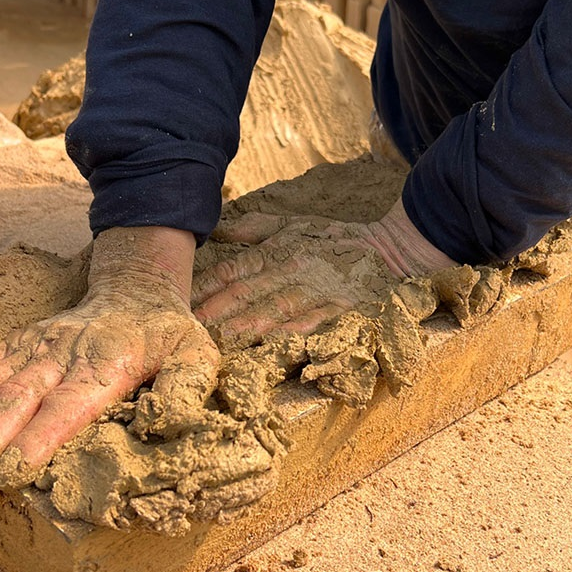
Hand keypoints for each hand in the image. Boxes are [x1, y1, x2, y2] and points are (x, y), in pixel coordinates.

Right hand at [0, 227, 218, 497]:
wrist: (138, 289)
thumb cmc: (168, 335)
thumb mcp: (198, 356)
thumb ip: (186, 387)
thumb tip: (168, 419)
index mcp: (107, 363)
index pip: (68, 405)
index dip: (38, 438)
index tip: (10, 472)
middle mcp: (62, 354)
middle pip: (17, 399)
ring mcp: (34, 347)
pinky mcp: (17, 343)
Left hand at [193, 199, 454, 349]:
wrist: (391, 250)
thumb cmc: (336, 239)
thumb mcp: (294, 225)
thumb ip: (254, 228)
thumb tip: (215, 229)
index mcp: (279, 250)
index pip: (234, 268)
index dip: (207, 285)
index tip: (180, 298)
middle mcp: (293, 270)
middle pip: (246, 292)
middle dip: (214, 311)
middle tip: (184, 326)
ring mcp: (315, 292)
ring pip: (272, 311)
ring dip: (242, 326)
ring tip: (215, 340)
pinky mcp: (337, 311)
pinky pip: (306, 326)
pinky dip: (283, 336)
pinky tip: (262, 346)